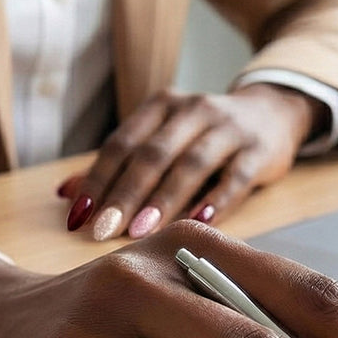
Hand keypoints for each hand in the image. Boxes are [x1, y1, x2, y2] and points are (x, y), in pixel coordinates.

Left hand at [59, 84, 323, 240]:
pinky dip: (215, 202)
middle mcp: (193, 110)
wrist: (272, 113)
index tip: (78, 216)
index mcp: (161, 105)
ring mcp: (228, 128)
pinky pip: (235, 178)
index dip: (98, 180)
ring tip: (141, 232)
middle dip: (125, 195)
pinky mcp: (259, 150)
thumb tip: (65, 194)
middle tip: (103, 232)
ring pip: (191, 164)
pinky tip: (198, 224)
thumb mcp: (162, 139)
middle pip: (152, 154)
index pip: (121, 143)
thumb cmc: (203, 135)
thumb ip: (119, 165)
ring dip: (164, 200)